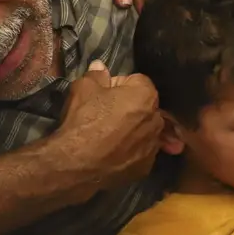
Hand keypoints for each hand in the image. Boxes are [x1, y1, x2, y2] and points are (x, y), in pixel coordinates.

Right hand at [52, 62, 160, 199]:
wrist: (77, 163)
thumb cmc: (84, 120)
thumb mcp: (84, 88)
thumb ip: (96, 75)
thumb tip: (100, 66)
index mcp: (146, 96)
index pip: (137, 81)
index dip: (119, 85)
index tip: (105, 93)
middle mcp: (156, 120)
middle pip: (144, 107)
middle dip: (130, 108)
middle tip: (106, 114)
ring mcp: (153, 147)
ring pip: (144, 131)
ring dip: (133, 130)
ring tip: (110, 137)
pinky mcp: (145, 168)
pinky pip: (140, 153)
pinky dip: (131, 152)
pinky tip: (114, 153)